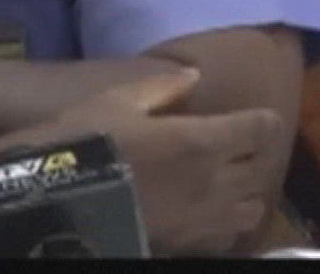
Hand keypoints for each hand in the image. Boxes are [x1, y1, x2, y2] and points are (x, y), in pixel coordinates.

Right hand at [6, 69, 289, 256]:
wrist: (58, 201)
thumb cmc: (88, 141)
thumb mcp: (117, 101)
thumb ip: (162, 89)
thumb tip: (194, 76)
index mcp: (201, 142)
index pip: (259, 130)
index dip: (262, 121)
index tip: (256, 117)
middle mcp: (213, 183)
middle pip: (261, 171)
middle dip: (255, 156)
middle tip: (239, 147)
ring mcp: (202, 220)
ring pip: (251, 210)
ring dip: (246, 193)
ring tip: (229, 185)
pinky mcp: (186, 244)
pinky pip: (225, 237)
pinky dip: (226, 224)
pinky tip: (208, 214)